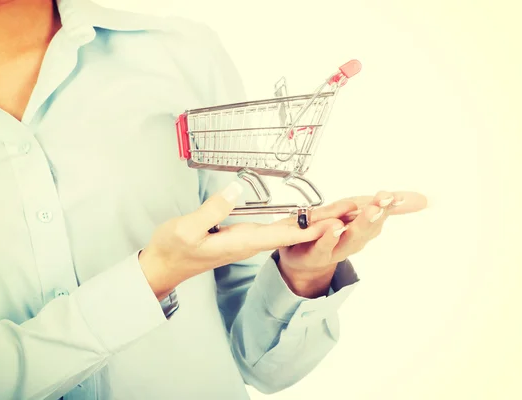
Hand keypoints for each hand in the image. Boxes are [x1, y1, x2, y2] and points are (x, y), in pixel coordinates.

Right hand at [139, 181, 354, 300]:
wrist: (165, 265)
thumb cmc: (173, 248)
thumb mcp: (187, 229)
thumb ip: (212, 210)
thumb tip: (236, 186)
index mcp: (243, 241)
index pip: (286, 234)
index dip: (314, 227)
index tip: (340, 221)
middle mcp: (253, 242)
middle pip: (297, 232)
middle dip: (326, 221)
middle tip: (356, 208)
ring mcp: (250, 240)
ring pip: (292, 229)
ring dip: (318, 220)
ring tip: (345, 208)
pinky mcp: (245, 236)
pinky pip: (281, 228)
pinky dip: (301, 221)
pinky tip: (312, 215)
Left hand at [277, 191, 427, 296]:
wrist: (303, 257)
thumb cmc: (333, 232)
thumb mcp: (357, 212)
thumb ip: (386, 205)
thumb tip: (424, 199)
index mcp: (365, 229)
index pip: (380, 214)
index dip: (390, 205)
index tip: (396, 195)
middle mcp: (354, 240)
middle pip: (368, 228)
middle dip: (377, 214)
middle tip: (385, 201)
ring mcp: (335, 249)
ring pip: (349, 238)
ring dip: (360, 225)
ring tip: (368, 211)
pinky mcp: (315, 254)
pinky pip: (323, 246)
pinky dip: (330, 237)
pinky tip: (335, 226)